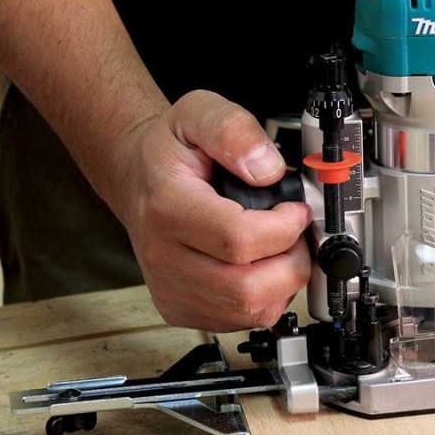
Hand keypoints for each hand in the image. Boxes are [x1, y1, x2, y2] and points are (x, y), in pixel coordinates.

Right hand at [109, 90, 311, 330]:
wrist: (138, 177)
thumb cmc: (171, 151)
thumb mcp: (199, 113)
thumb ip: (234, 131)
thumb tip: (268, 169)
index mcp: (168, 207)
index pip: (238, 239)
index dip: (284, 227)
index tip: (296, 210)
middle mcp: (164, 256)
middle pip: (247, 289)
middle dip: (291, 263)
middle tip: (295, 235)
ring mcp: (172, 288)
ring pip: (249, 312)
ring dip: (283, 283)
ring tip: (280, 249)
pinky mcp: (180, 309)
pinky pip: (240, 321)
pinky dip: (265, 298)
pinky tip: (262, 267)